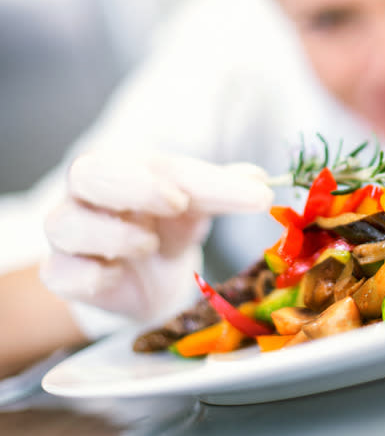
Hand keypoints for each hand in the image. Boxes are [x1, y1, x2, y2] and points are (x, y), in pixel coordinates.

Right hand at [40, 151, 272, 327]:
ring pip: (67, 224)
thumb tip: (262, 180)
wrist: (146, 280)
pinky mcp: (63, 274)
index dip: (203, 179)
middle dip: (136, 187)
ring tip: (149, 245)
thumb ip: (226, 191)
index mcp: (127, 166)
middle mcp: (89, 193)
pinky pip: (64, 273)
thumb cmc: (168, 228)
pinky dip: (95, 276)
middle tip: (179, 203)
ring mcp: (69, 234)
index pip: (160, 164)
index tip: (248, 194)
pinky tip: (119, 275)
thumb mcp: (201, 207)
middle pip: (87, 172)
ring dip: (117, 236)